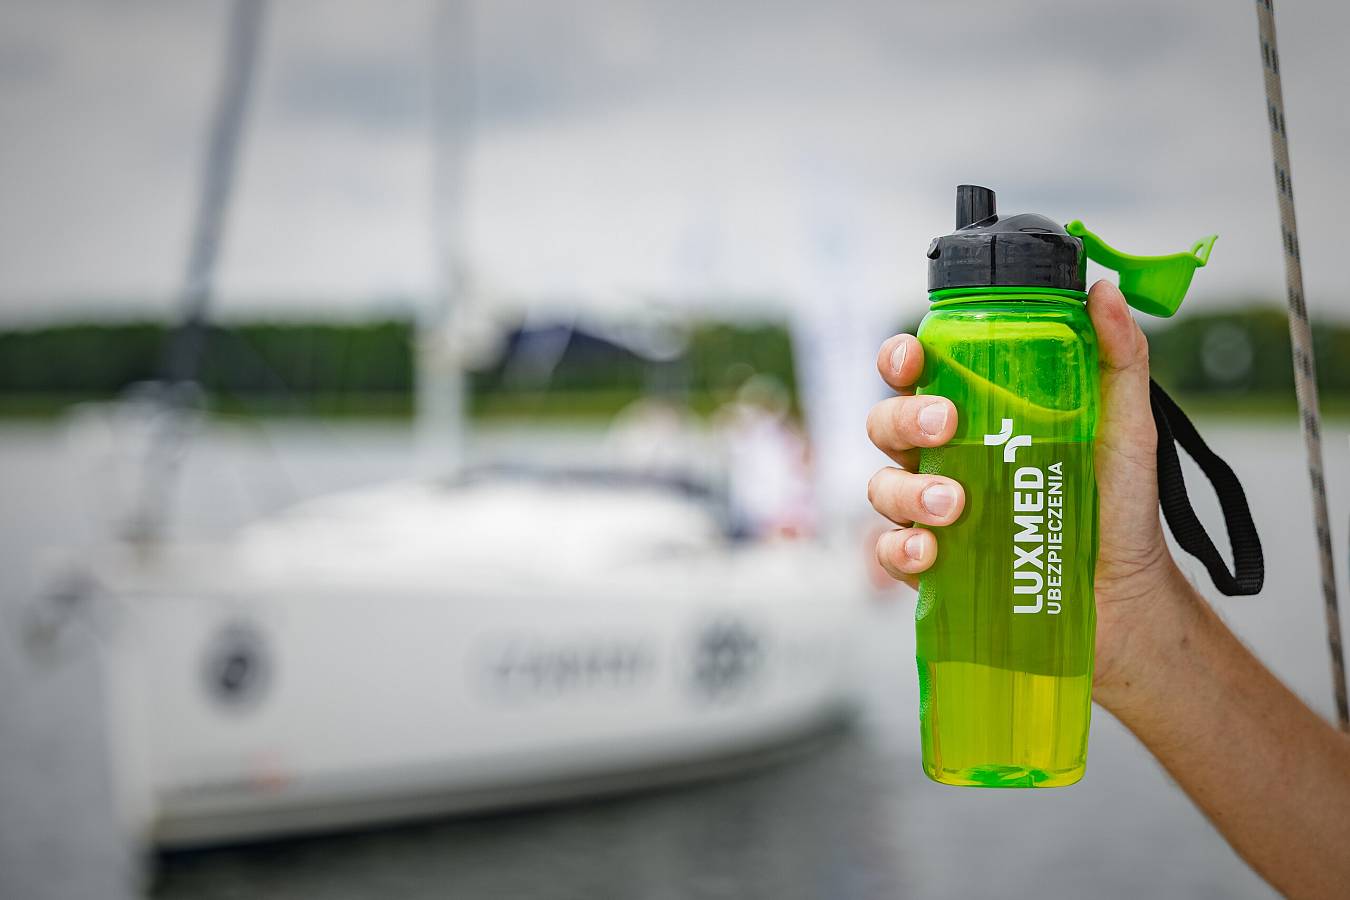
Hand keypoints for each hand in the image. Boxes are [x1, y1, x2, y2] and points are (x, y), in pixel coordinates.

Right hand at [865, 279, 1184, 701]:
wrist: (1125, 593)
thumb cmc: (1119, 505)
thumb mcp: (1124, 424)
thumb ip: (1116, 357)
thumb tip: (1102, 291)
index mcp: (975, 414)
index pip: (917, 374)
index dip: (900, 358)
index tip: (914, 358)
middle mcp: (942, 458)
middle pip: (885, 422)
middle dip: (904, 419)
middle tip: (946, 425)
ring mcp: (930, 512)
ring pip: (881, 486)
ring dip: (906, 489)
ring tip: (953, 505)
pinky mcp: (930, 565)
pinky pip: (888, 550)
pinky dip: (901, 549)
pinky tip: (932, 552)